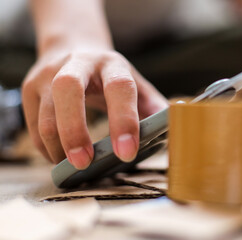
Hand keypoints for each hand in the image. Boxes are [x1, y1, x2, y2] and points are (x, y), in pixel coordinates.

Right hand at [22, 47, 167, 168]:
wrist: (74, 50)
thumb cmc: (110, 75)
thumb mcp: (136, 84)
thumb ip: (153, 107)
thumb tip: (171, 131)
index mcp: (112, 64)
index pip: (119, 87)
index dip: (124, 120)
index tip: (127, 152)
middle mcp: (77, 63)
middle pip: (68, 89)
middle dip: (76, 130)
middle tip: (85, 163)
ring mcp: (48, 74)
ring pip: (45, 114)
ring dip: (59, 147)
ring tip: (75, 164)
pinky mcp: (30, 88)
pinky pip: (33, 126)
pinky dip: (47, 148)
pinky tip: (62, 155)